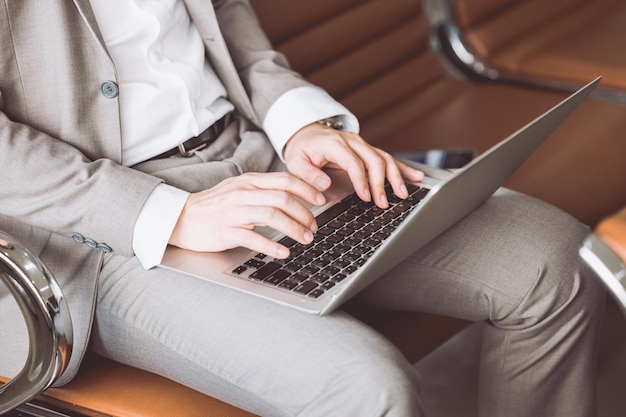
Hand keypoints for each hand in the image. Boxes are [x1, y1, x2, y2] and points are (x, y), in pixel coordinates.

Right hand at [169, 172, 325, 257]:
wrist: (180, 217)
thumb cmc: (213, 206)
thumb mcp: (238, 190)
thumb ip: (262, 190)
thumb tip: (292, 197)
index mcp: (249, 181)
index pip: (284, 180)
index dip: (307, 189)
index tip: (320, 200)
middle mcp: (243, 193)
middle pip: (283, 198)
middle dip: (304, 213)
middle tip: (314, 227)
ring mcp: (234, 212)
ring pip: (272, 215)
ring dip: (294, 228)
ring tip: (305, 239)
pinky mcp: (225, 231)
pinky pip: (253, 238)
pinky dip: (272, 246)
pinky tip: (284, 252)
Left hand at [283, 123, 423, 207]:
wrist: (307, 134)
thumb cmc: (302, 149)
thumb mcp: (296, 162)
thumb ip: (309, 174)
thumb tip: (324, 186)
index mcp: (334, 143)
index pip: (352, 161)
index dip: (361, 180)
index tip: (365, 197)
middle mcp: (352, 141)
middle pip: (373, 159)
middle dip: (381, 182)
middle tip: (383, 202)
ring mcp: (362, 145)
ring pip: (384, 158)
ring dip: (395, 177)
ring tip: (403, 194)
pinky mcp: (368, 150)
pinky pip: (388, 158)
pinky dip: (403, 168)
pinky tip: (417, 176)